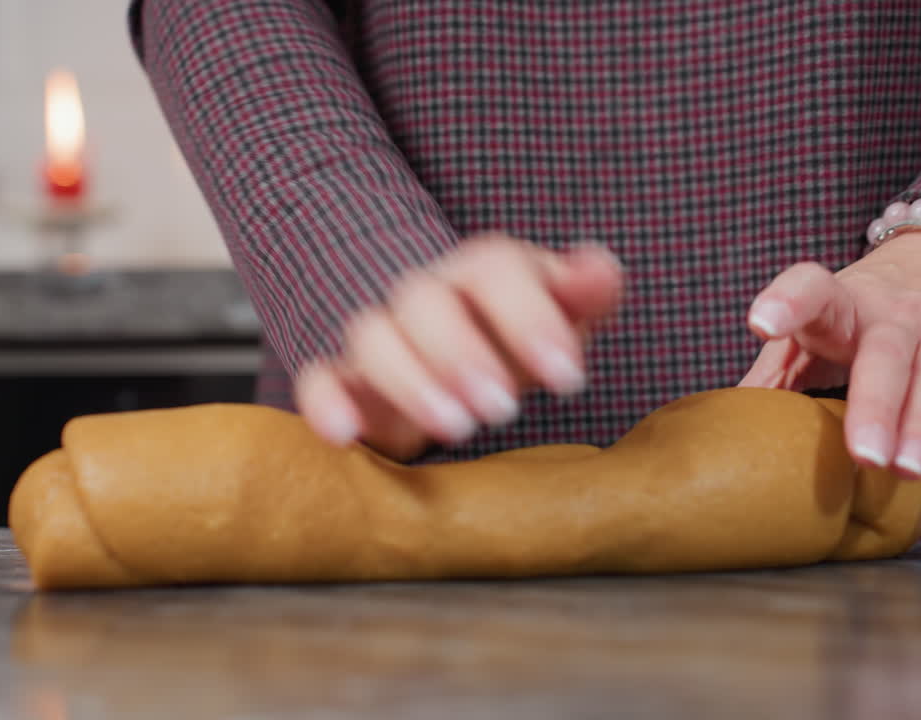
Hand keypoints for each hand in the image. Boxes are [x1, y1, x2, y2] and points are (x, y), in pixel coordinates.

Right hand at [296, 233, 623, 459]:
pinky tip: (344, 433)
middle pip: (424, 300)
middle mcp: (426, 294)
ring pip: (372, 337)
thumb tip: (600, 270)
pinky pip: (319, 379)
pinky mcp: (346, 380)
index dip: (530, 318)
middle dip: (461, 353)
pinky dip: (325, 403)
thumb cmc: (519, 335)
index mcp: (483, 270)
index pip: (495, 268)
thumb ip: (587, 291)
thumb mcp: (564, 314)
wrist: (462, 353)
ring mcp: (381, 334)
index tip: (570, 379)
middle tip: (503, 408)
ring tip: (456, 427)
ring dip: (410, 380)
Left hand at [739, 231, 920, 482]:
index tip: (761, 323)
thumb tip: (720, 434)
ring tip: (907, 470)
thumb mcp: (816, 331)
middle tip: (861, 455)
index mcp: (840, 304)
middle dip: (875, 404)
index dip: (786, 301)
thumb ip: (775, 375)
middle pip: (885, 352)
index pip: (811, 289)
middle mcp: (896, 312)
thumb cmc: (860, 316)